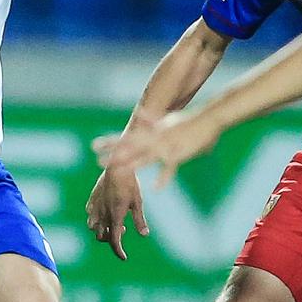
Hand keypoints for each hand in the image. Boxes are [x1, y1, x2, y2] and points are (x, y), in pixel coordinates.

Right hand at [85, 166, 149, 260]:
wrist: (116, 166)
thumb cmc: (129, 184)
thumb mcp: (137, 202)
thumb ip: (139, 220)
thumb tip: (144, 235)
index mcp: (115, 218)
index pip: (114, 242)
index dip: (119, 251)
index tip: (124, 257)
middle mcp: (102, 215)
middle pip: (102, 237)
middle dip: (111, 239)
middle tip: (123, 230)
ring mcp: (94, 208)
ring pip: (93, 227)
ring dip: (102, 230)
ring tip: (113, 221)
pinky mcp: (91, 200)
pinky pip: (90, 214)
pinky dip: (96, 218)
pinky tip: (104, 211)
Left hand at [93, 110, 220, 188]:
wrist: (207, 119)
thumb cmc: (188, 121)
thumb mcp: (166, 120)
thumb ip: (151, 120)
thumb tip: (138, 113)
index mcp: (151, 132)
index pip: (126, 138)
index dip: (110, 143)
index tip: (95, 146)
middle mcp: (155, 139)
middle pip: (131, 148)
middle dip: (115, 155)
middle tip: (98, 161)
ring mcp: (166, 146)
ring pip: (145, 157)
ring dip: (132, 163)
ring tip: (119, 170)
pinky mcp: (179, 154)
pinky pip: (169, 168)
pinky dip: (163, 178)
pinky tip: (156, 188)